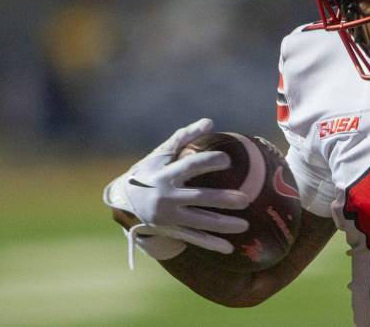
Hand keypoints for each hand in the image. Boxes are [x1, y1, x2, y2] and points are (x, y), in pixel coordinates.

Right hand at [103, 119, 249, 260]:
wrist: (123, 201)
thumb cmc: (149, 171)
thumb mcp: (161, 154)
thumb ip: (184, 137)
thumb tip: (210, 122)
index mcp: (164, 175)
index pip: (189, 167)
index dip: (208, 162)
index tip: (228, 159)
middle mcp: (166, 197)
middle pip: (198, 198)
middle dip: (222, 199)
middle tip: (245, 199)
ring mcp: (169, 217)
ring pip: (200, 222)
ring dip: (223, 225)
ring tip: (246, 225)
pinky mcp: (171, 230)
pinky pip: (194, 238)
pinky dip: (211, 244)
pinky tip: (230, 248)